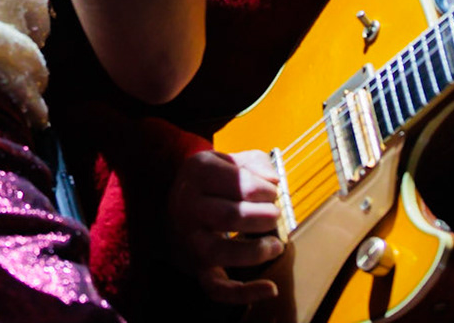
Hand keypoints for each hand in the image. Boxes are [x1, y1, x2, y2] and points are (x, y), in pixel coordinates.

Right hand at [169, 149, 284, 304]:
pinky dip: (243, 294)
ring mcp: (190, 239)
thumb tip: (274, 181)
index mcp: (197, 172)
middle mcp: (188, 206)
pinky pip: (215, 287)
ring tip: (277, 244)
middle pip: (229, 216)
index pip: (236, 182)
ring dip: (255, 251)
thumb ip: (256, 162)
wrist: (177, 204)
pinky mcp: (197, 266)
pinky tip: (270, 289)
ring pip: (219, 252)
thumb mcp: (230, 160)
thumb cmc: (213, 180)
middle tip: (276, 215)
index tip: (274, 192)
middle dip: (262, 217)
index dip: (263, 189)